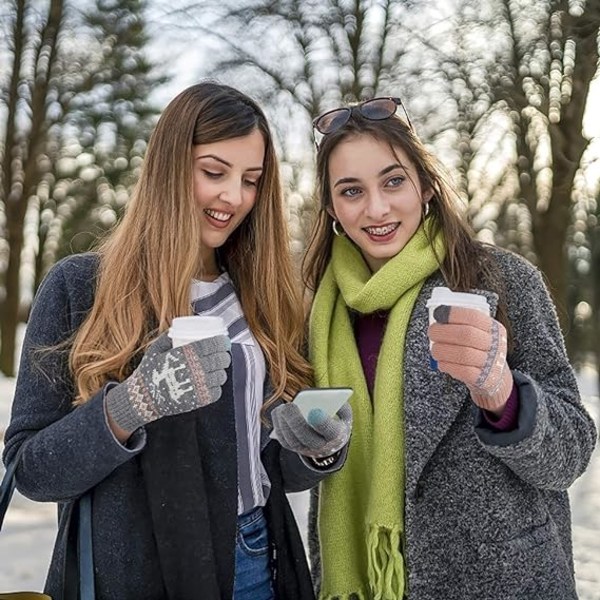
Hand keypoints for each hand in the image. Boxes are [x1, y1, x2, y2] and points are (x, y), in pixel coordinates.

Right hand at [106, 332, 230, 431]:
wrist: (143, 399)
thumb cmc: (149, 373)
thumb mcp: (155, 350)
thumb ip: (167, 338)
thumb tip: (176, 328)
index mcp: (186, 354)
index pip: (212, 345)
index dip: (222, 342)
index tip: (224, 341)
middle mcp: (195, 369)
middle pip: (220, 360)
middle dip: (224, 356)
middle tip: (223, 354)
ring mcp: (198, 386)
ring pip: (221, 376)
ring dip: (221, 371)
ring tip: (218, 369)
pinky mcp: (199, 400)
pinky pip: (216, 392)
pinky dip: (216, 387)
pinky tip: (212, 383)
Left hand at [271, 400, 351, 457]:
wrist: (329, 443)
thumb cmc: (335, 423)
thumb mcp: (344, 414)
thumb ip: (340, 405)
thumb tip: (327, 397)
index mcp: (336, 435)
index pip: (331, 432)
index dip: (322, 422)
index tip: (315, 410)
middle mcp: (321, 446)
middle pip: (307, 438)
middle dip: (297, 422)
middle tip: (290, 406)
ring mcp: (306, 449)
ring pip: (292, 441)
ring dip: (284, 423)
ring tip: (281, 408)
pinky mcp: (293, 448)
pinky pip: (283, 440)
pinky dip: (278, 425)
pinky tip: (278, 412)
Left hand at [427, 305, 512, 413]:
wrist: (495, 376)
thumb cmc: (478, 349)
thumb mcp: (478, 333)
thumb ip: (461, 323)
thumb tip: (438, 314)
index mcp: (494, 328)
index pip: (474, 317)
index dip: (453, 314)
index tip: (438, 314)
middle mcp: (496, 344)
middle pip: (467, 335)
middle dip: (443, 332)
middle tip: (432, 333)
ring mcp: (491, 363)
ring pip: (463, 354)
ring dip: (442, 350)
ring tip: (435, 350)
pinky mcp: (484, 379)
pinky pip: (463, 371)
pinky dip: (447, 365)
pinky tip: (442, 363)